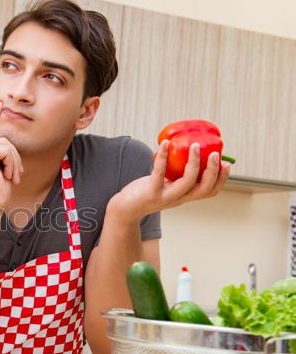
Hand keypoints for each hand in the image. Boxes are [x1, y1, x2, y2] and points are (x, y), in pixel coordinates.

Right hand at [0, 101, 23, 209]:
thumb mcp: (3, 168)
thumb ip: (4, 154)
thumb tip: (9, 144)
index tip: (0, 104)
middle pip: (3, 140)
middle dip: (15, 157)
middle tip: (16, 176)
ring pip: (6, 145)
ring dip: (14, 162)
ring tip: (11, 177)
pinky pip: (6, 151)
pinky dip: (11, 163)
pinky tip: (6, 175)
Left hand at [108, 139, 230, 222]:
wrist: (125, 209)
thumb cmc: (147, 191)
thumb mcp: (166, 184)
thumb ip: (177, 175)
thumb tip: (188, 152)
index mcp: (185, 196)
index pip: (210, 191)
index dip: (221, 179)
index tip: (227, 164)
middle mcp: (178, 199)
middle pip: (203, 188)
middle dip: (213, 171)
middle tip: (215, 153)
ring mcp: (165, 197)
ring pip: (187, 182)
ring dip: (194, 163)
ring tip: (194, 146)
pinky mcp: (150, 192)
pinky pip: (159, 173)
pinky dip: (163, 157)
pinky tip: (164, 144)